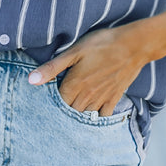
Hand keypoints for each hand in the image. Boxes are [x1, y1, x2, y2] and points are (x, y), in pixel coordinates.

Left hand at [28, 23, 149, 116]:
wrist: (134, 45)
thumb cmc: (102, 44)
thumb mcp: (74, 51)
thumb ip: (52, 67)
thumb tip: (31, 80)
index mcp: (74, 84)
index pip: (56, 104)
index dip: (48, 108)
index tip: (41, 110)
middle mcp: (87, 95)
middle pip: (70, 113)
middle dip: (61, 115)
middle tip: (52, 118)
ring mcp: (102, 98)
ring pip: (85, 116)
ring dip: (77, 119)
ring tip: (68, 122)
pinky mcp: (114, 97)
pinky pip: (104, 116)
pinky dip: (96, 120)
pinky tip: (92, 120)